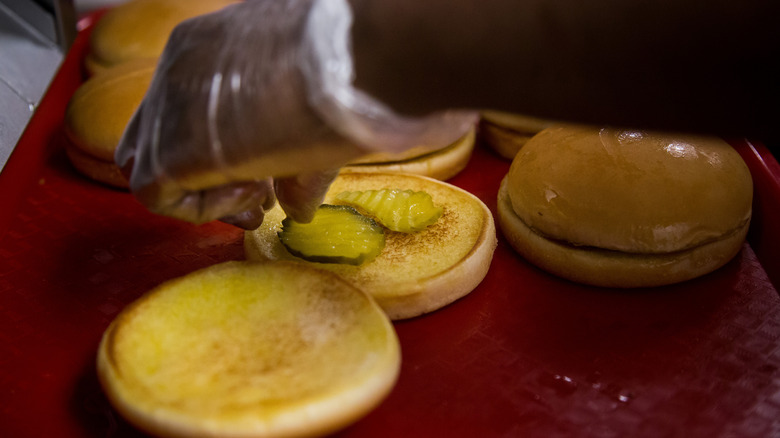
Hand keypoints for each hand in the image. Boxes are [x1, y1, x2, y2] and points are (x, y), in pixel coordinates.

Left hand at [115, 0, 475, 229]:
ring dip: (201, 193)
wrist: (347, 64)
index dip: (220, 150)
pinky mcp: (169, 146)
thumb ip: (296, 163)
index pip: (187, 107)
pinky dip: (198, 208)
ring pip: (146, 164)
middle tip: (257, 202)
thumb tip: (298, 210)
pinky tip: (252, 192)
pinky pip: (153, 193)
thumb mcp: (314, 111)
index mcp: (210, 47)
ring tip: (258, 196)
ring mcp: (166, 105)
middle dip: (202, 177)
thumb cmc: (346, 73)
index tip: (264, 181)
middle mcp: (178, 69)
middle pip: (156, 135)